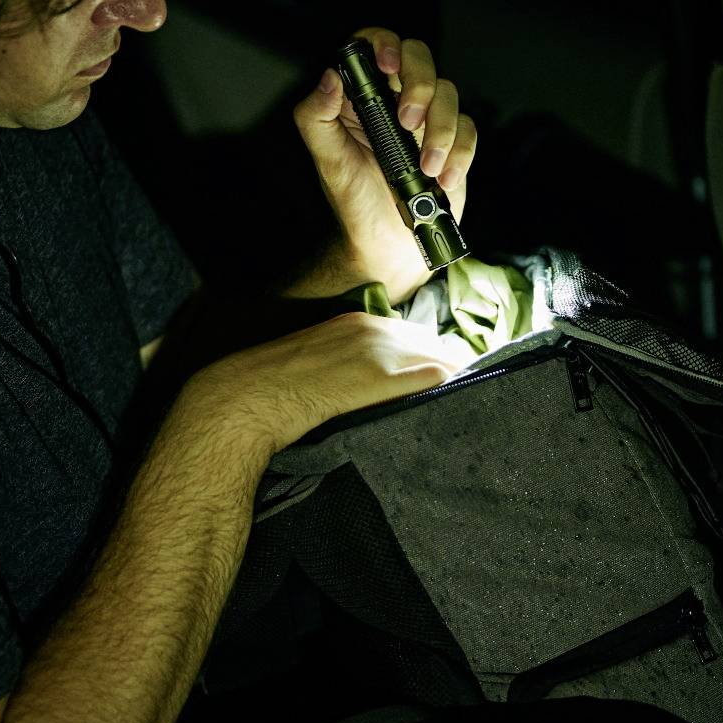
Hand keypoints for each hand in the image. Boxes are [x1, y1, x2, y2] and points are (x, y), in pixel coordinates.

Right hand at [178, 311, 463, 457]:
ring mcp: (375, 352)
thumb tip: (372, 383)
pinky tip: (463, 398)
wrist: (244, 398)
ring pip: (437, 359)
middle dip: (455, 367)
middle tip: (477, 391)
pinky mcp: (374, 378)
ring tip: (479, 400)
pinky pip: (427, 377)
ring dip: (457, 379)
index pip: (417, 335)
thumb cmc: (272, 387)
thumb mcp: (316, 361)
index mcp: (358, 322)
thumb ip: (350, 363)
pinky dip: (447, 386)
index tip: (456, 375)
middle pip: (434, 344)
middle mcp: (373, 329)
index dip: (439, 356)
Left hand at [291, 27, 480, 303]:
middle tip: (408, 120)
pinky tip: (444, 180)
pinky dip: (460, 153)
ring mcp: (427, 118)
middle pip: (419, 55)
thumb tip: (330, 77)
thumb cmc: (353, 200)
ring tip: (427, 168)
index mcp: (361, 95)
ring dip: (441, 130)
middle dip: (420, 83)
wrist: (387, 245)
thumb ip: (316, 117)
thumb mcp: (326, 160)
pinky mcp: (453, 141)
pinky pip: (468, 129)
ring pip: (449, 92)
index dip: (383, 43)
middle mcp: (396, 98)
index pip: (373, 45)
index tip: (386, 65)